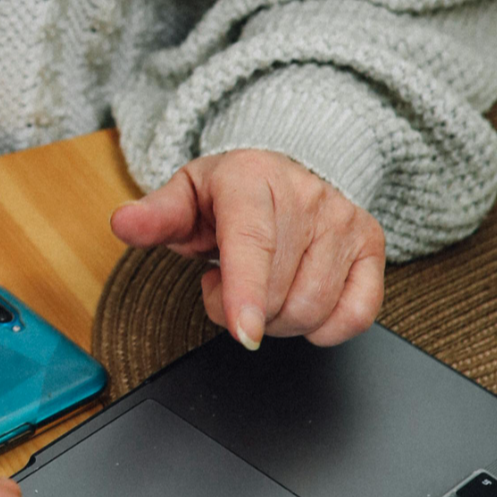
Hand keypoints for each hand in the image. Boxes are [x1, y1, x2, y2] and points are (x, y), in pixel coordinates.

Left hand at [109, 148, 384, 348]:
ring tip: (262, 287)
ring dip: (279, 320)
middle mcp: (306, 197)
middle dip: (243, 310)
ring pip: (315, 309)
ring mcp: (344, 222)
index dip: (246, 293)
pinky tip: (300, 302)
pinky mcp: (372, 246)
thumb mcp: (187, 195)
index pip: (253, 244)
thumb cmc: (234, 190)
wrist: (291, 164)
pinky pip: (357, 314)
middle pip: (280, 291)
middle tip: (227, 285)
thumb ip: (155, 216)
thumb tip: (124, 223)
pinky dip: (325, 327)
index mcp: (252, 180)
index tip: (245, 332)